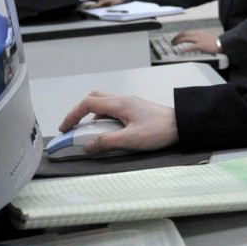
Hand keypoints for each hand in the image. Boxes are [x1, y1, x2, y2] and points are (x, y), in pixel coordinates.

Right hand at [59, 92, 178, 152]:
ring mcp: (130, 104)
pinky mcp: (136, 110)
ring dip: (93, 117)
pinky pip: (114, 111)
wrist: (182, 124)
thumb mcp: (131, 140)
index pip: (88, 104)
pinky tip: (108, 133)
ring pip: (104, 105)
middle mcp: (123, 100)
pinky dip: (105, 120)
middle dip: (80, 112)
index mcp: (119, 104)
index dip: (73, 115)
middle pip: (94, 99)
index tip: (65, 128)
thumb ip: (107, 142)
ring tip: (89, 134)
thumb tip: (88, 146)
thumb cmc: (160, 130)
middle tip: (73, 127)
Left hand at [172, 30, 220, 53]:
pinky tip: (180, 52)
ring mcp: (198, 39)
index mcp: (199, 32)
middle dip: (177, 37)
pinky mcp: (200, 45)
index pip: (187, 32)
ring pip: (185, 38)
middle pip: (184, 34)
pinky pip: (190, 47)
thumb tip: (195, 42)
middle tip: (173, 41)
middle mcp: (198, 34)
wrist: (222, 43)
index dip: (180, 35)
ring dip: (178, 41)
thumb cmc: (216, 42)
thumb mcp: (206, 37)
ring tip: (174, 44)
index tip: (177, 37)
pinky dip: (184, 49)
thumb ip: (200, 38)